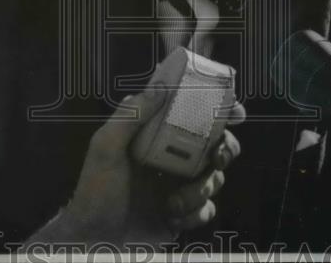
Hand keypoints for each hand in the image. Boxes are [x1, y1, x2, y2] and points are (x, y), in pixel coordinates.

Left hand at [30, 93, 243, 247]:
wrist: (95, 240)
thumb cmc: (94, 191)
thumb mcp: (105, 147)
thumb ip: (130, 116)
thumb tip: (160, 89)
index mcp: (157, 137)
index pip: (192, 115)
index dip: (219, 110)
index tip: (235, 112)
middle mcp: (172, 158)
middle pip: (216, 144)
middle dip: (226, 149)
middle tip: (218, 157)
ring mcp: (180, 186)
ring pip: (216, 178)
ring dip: (202, 189)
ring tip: (175, 200)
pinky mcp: (184, 213)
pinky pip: (208, 209)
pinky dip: (196, 213)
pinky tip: (174, 216)